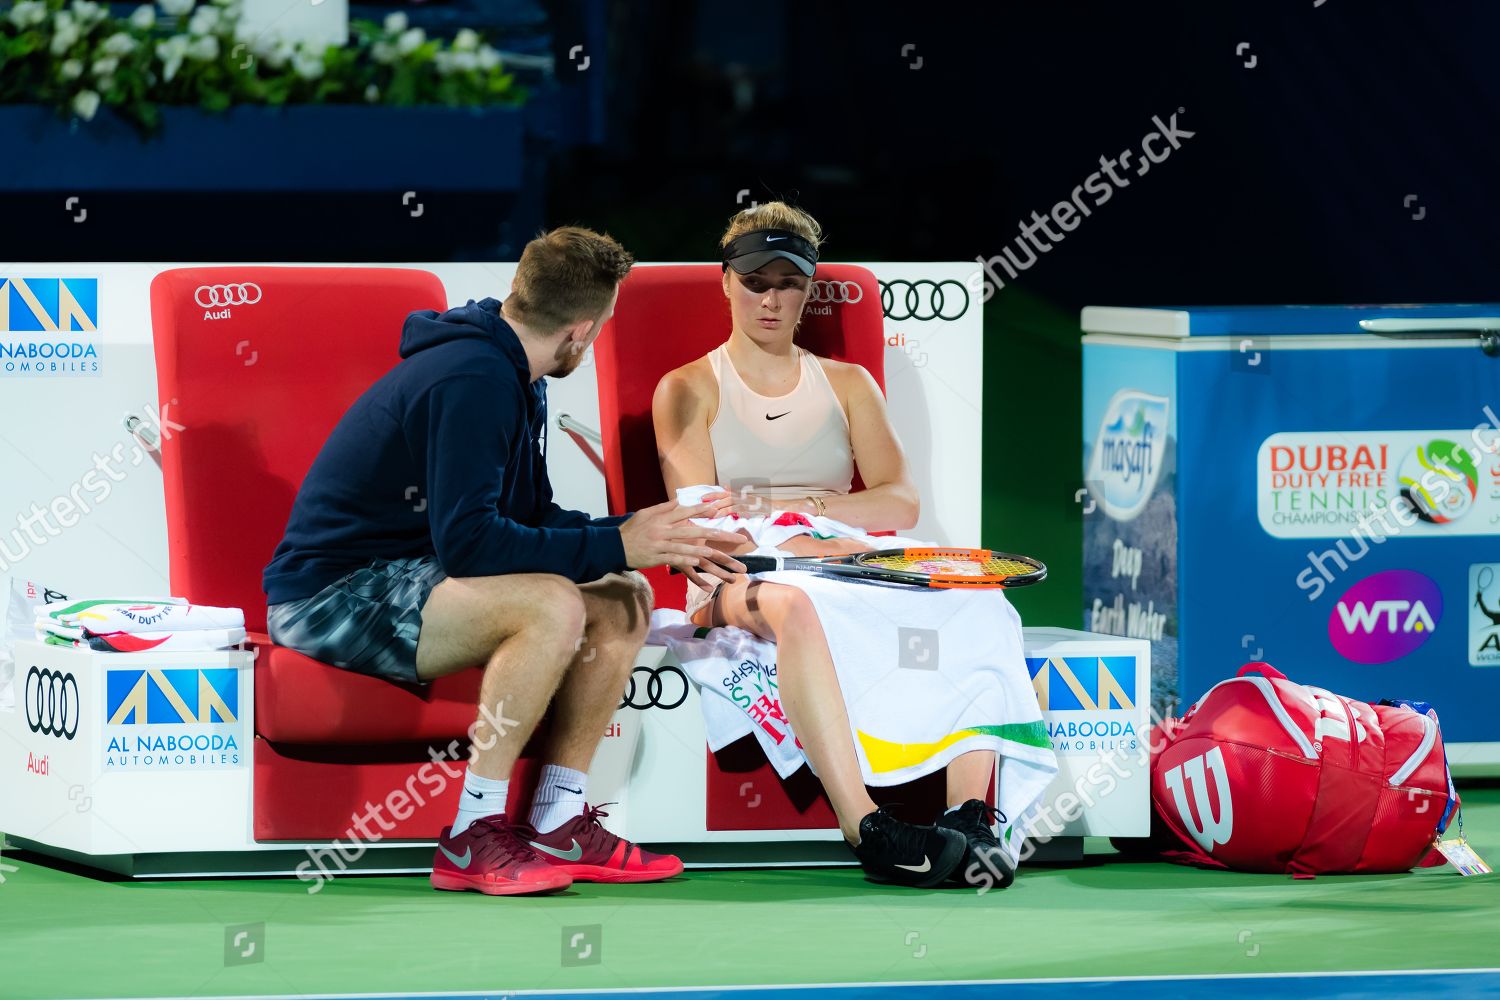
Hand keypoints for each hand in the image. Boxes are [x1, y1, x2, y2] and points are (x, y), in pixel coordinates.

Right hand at [619, 497, 747, 588]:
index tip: (717, 510)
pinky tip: (698, 564)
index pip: (685, 512)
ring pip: (685, 547)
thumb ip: (664, 507)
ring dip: (703, 550)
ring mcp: (660, 545)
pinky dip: (686, 562)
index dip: (701, 510)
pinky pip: (674, 560)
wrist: (614, 545)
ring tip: (719, 553)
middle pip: (692, 530)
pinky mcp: (656, 558)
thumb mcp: (646, 513)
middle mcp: (663, 530)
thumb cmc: (632, 528)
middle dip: (715, 533)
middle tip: (732, 536)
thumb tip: (679, 500)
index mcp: (662, 517)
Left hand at [701, 488, 806, 518]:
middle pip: (725, 495)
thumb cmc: (766, 507)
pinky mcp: (754, 507)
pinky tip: (721, 516)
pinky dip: (729, 512)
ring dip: (719, 506)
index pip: (725, 492)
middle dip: (713, 499)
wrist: (782, 508)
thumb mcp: (751, 500)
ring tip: (709, 512)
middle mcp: (745, 495)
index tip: (703, 497)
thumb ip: (739, 495)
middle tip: (701, 502)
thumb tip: (726, 487)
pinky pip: (739, 508)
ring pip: (731, 501)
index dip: (714, 494)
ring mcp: (749, 500)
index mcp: (743, 494)